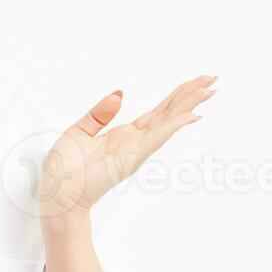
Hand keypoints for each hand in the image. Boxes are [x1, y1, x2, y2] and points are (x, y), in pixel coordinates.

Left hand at [38, 74, 216, 218]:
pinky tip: (192, 115)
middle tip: (213, 78)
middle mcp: (136, 141)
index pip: (158, 112)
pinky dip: (175, 124)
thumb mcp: (80, 131)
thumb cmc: (65, 168)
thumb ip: (100, 113)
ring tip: (210, 88)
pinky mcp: (132, 156)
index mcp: (125, 134)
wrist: (58, 193)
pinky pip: (158, 136)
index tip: (195, 82)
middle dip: (191, 95)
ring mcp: (137, 148)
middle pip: (169, 112)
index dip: (177, 96)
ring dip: (190, 105)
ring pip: (169, 121)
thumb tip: (120, 94)